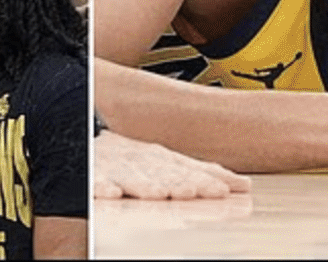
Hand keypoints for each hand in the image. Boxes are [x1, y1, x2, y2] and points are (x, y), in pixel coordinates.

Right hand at [94, 130, 250, 199]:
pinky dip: (101, 185)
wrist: (83, 134)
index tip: (226, 190)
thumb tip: (243, 185)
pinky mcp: (90, 173)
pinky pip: (94, 180)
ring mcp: (114, 166)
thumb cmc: (127, 157)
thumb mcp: (164, 162)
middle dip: (179, 182)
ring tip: (158, 193)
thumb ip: (201, 173)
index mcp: (160, 158)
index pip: (187, 169)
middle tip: (196, 192)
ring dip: (145, 184)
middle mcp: (140, 161)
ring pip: (131, 176)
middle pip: (162, 173)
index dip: (206, 179)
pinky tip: (111, 192)